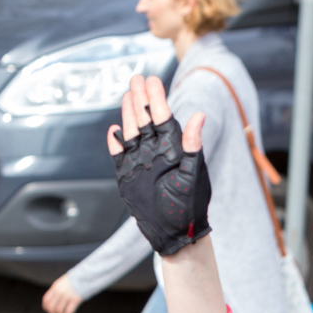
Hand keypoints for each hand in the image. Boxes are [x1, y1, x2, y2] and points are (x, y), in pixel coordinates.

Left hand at [42, 274, 82, 312]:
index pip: (46, 299)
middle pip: (51, 306)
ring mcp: (67, 296)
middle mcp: (59, 292)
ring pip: (59, 310)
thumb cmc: (75, 280)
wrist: (85, 276)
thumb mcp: (63, 282)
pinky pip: (68, 311)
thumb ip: (57, 289)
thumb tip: (54, 300)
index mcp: (55, 287)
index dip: (45, 306)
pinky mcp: (75, 300)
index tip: (47, 310)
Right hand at [108, 75, 209, 255]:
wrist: (176, 234)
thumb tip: (199, 116)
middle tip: (137, 78)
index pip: (164, 118)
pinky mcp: (128, 176)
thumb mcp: (193, 174)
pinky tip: (113, 130)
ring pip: (132, 132)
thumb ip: (193, 145)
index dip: (158, 98)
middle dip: (141, 99)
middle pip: (146, 120)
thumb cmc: (189, 206)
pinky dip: (115, 143)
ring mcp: (141, 163)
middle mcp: (156, 153)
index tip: (153, 80)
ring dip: (128, 114)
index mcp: (174, 150)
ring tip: (127, 95)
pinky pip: (119, 155)